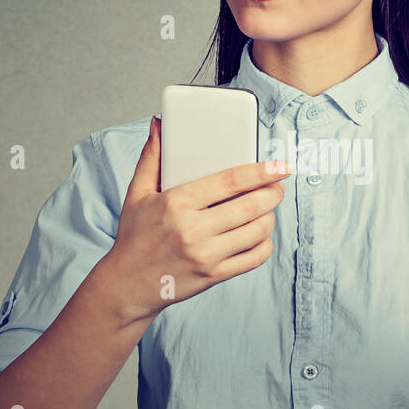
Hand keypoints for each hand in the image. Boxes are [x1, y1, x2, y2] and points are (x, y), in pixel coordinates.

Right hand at [106, 116, 291, 321]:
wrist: (127, 284)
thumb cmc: (135, 236)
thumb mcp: (137, 194)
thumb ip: (152, 158)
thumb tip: (159, 124)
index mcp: (175, 203)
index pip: (229, 182)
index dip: (260, 172)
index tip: (280, 166)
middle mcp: (192, 230)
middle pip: (249, 206)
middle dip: (272, 193)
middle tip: (278, 185)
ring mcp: (205, 256)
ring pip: (256, 232)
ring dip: (269, 217)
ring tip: (267, 208)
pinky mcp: (213, 276)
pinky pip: (253, 259)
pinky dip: (264, 245)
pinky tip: (260, 235)